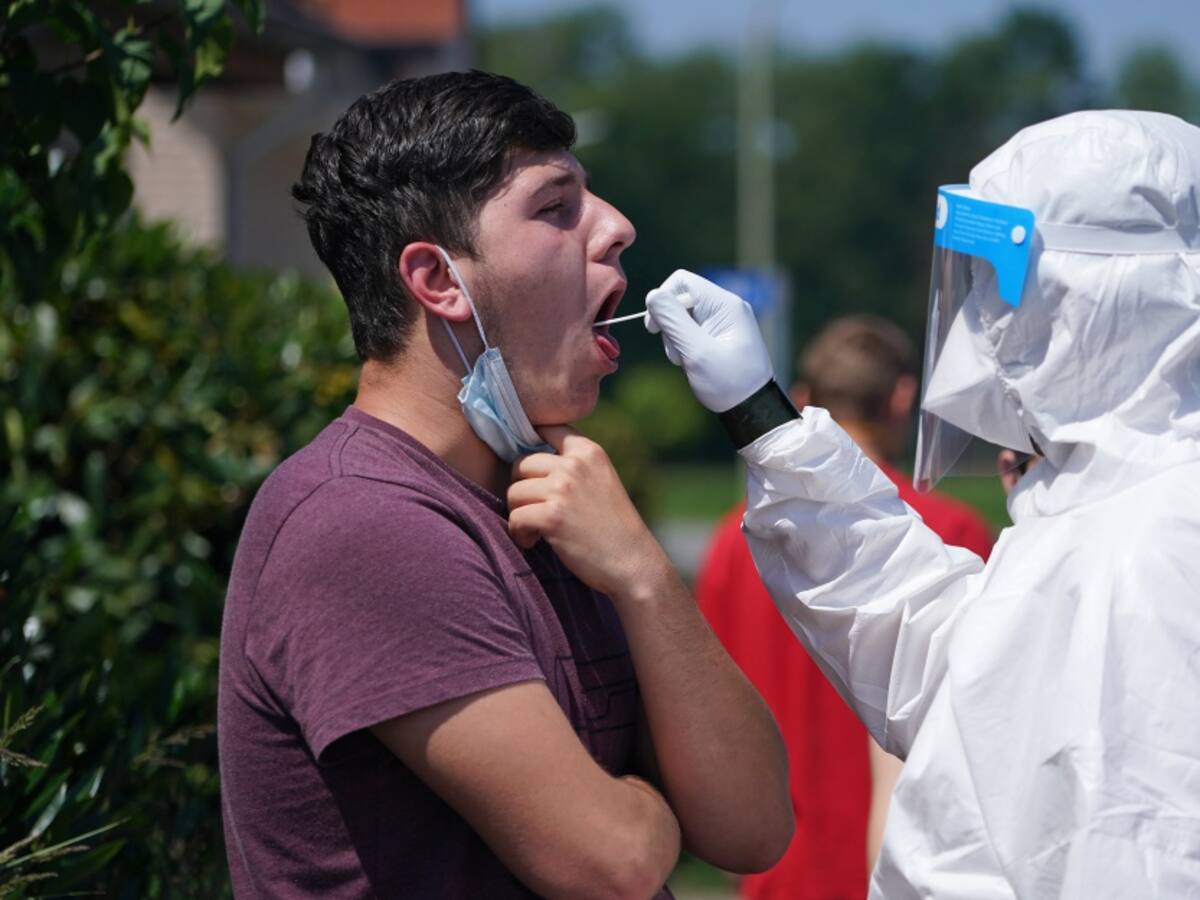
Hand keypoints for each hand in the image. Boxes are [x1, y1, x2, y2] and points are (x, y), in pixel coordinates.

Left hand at [507, 425, 670, 598]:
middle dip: (522, 488)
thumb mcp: (601, 480)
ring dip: (519, 513)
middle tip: (534, 509)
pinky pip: (515, 518)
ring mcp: (562, 489)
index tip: (532, 471)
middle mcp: (574, 465)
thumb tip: (527, 459)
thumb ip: (574, 465)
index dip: (531, 445)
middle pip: (521, 463)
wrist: (633, 563)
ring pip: (513, 492)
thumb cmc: (614, 527)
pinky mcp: (552, 517)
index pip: (546, 428)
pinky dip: (519, 533)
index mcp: (588, 451)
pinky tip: (532, 542)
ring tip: (535, 530)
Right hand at [645, 269, 772, 412]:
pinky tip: (691, 362)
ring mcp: (723, 320)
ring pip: (682, 316)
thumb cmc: (728, 383)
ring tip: (686, 362)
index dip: (662, 299)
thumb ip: (673, 322)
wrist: (752, 408)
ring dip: (675, 338)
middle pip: (680, 299)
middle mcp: (726, 306)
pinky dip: (684, 344)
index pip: (681, 281)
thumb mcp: (697, 353)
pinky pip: (691, 328)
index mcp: (725, 304)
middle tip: (677, 353)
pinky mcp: (719, 333)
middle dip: (670, 325)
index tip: (654, 328)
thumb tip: (652, 295)